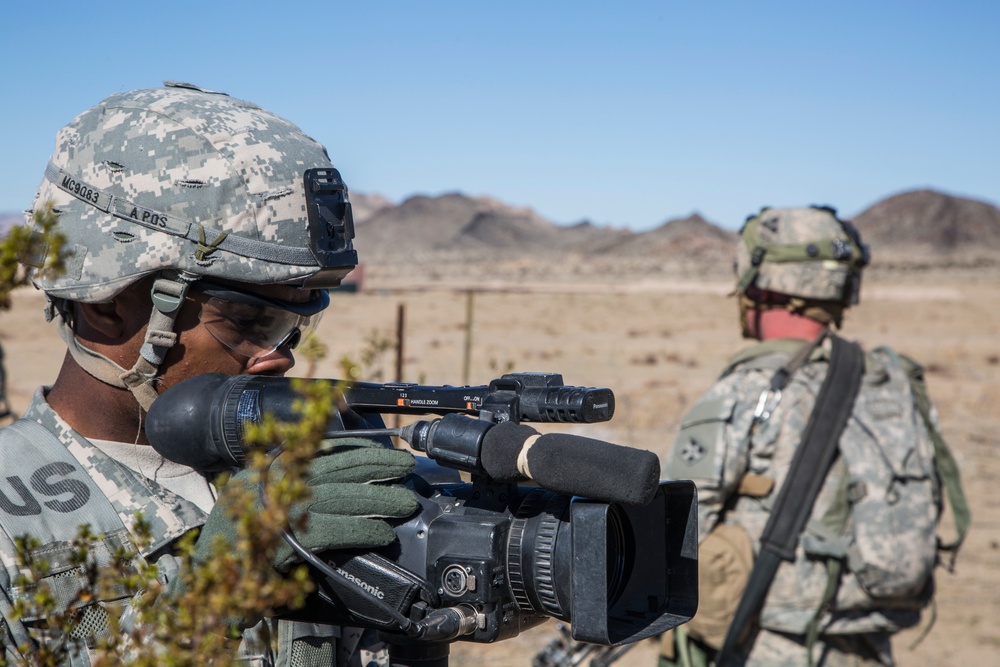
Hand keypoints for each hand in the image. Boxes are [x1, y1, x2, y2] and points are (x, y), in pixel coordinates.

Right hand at [195, 438, 417, 571]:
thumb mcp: (266, 495)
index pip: (323, 449)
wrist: (207, 573)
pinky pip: (333, 530)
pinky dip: (361, 530)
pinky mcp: (285, 540)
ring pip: (342, 496)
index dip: (358, 448)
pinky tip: (381, 533)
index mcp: (273, 467)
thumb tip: (343, 470)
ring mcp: (279, 509)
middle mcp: (276, 482)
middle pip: (338, 467)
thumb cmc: (241, 536)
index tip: (384, 449)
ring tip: (405, 503)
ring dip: (379, 499)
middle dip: (377, 465)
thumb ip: (298, 480)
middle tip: (406, 467)